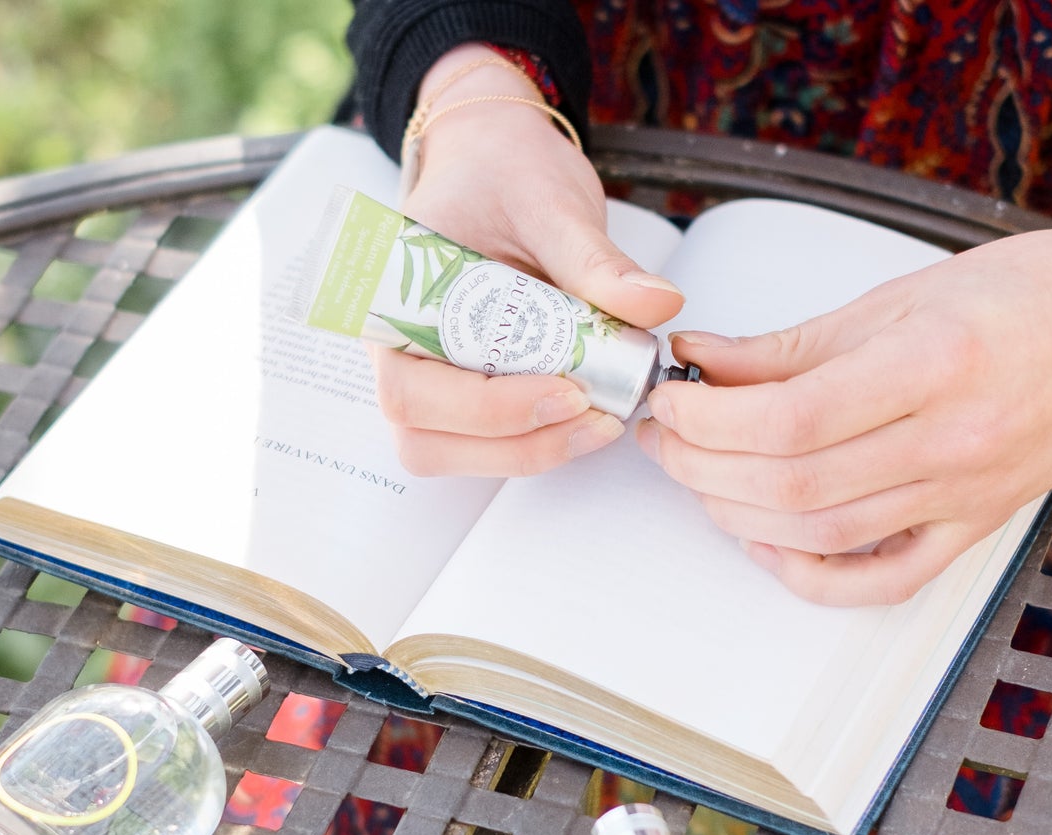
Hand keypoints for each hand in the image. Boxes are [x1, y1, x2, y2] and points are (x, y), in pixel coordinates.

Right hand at [374, 45, 684, 477]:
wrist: (496, 161)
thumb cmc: (504, 174)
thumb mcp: (552, 204)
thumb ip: (597, 260)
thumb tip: (658, 304)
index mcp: (393, 300)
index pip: (413, 390)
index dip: (489, 408)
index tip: (569, 393)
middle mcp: (397, 351)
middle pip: (426, 441)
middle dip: (515, 444)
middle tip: (596, 417)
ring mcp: (425, 379)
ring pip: (450, 455)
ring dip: (527, 453)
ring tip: (598, 419)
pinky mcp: (461, 394)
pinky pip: (483, 444)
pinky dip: (535, 442)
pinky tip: (586, 414)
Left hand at [638, 224, 1051, 605]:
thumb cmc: (1018, 295)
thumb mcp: (895, 297)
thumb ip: (788, 345)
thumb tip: (701, 363)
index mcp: (933, 366)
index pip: (788, 421)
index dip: (708, 420)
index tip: (670, 400)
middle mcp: (951, 442)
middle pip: (792, 485)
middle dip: (702, 466)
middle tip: (665, 438)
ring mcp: (964, 497)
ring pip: (821, 536)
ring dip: (737, 514)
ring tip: (698, 476)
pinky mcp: (972, 530)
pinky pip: (881, 582)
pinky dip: (812, 577)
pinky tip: (766, 543)